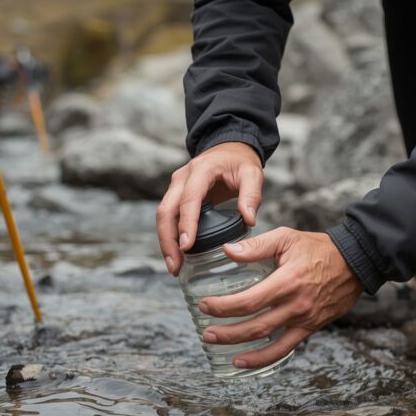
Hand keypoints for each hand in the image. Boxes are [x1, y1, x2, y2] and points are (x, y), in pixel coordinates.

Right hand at [156, 141, 262, 275]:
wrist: (229, 149)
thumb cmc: (240, 162)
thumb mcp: (253, 174)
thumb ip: (252, 195)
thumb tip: (249, 219)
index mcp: (201, 170)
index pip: (189, 199)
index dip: (186, 223)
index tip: (186, 246)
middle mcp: (182, 177)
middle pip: (166, 210)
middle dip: (168, 240)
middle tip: (176, 265)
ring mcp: (176, 186)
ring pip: (163, 216)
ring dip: (165, 242)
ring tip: (174, 266)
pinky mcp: (176, 195)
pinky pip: (168, 217)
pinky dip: (169, 236)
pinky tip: (176, 255)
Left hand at [199, 228, 363, 369]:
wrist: (355, 262)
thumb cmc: (319, 248)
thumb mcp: (287, 237)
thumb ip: (256, 245)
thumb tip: (228, 251)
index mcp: (287, 281)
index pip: (248, 301)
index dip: (223, 306)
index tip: (205, 305)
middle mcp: (295, 305)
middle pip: (255, 327)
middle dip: (227, 333)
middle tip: (206, 332)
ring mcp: (305, 320)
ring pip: (269, 344)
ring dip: (243, 351)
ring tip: (222, 351)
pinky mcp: (311, 328)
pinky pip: (286, 348)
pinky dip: (265, 358)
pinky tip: (247, 361)